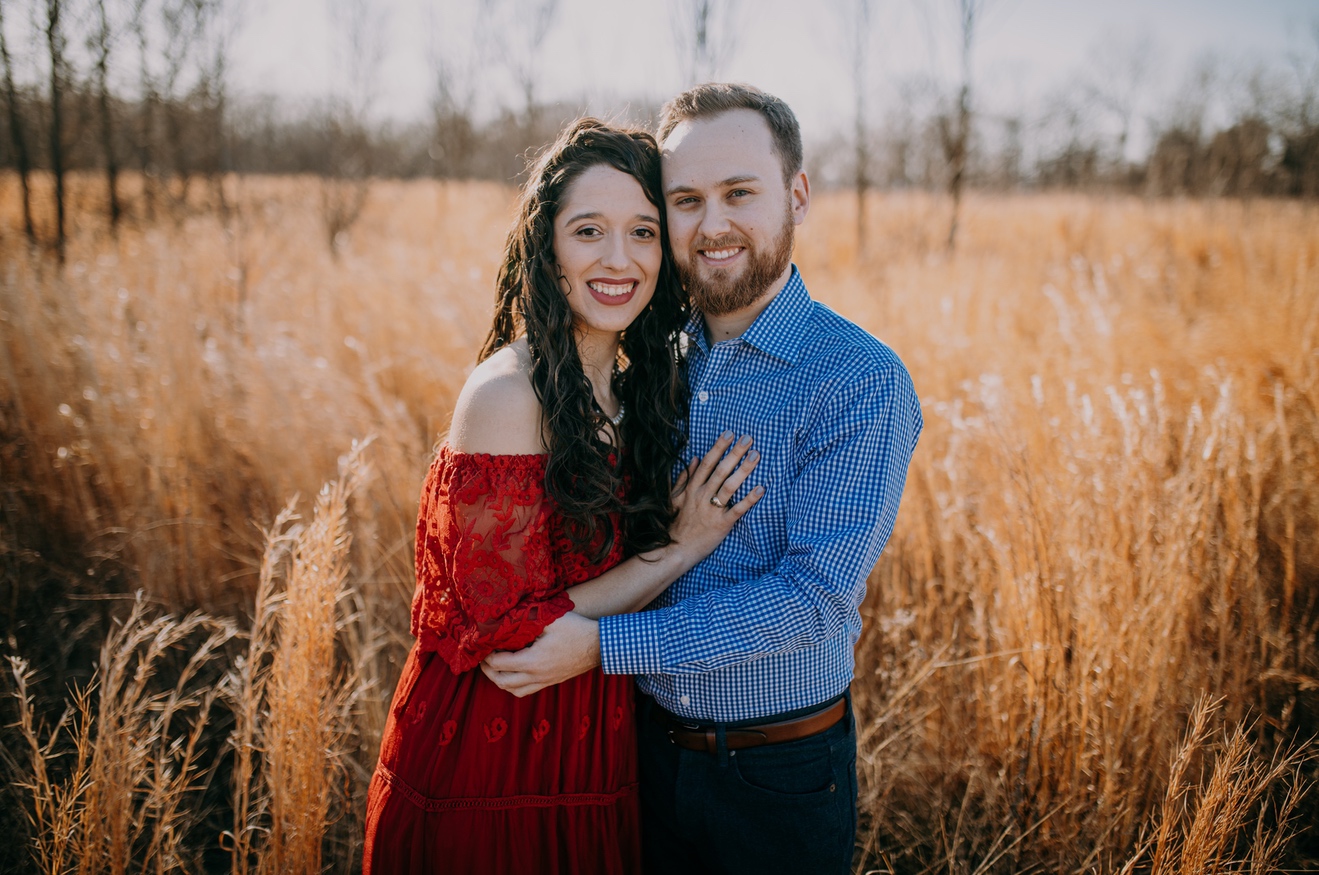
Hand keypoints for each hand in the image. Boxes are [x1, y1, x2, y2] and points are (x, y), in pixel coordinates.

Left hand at [481, 612, 600, 696]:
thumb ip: (529, 618)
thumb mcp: (551, 619)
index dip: (488, 655)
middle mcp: (536, 675)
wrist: (599, 646)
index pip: (500, 663)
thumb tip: (509, 614)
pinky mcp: (550, 682)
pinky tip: (512, 675)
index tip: (483, 645)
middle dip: (488, 671)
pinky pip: (525, 691)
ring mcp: (544, 681)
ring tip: (493, 668)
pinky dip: (513, 686)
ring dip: (499, 681)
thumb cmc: (576, 630)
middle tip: (482, 659)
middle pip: (502, 681)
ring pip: (513, 690)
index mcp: (533, 660)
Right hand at [669, 431, 764, 564]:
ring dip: (744, 470)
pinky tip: (761, 488)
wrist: (675, 549)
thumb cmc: (676, 523)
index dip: (719, 447)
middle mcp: (703, 495)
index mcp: (693, 488)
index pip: (708, 462)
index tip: (730, 433)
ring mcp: (712, 510)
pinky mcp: (721, 524)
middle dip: (735, 452)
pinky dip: (749, 499)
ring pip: (730, 486)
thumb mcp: (675, 497)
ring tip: (756, 456)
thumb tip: (694, 459)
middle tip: (749, 438)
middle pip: (721, 470)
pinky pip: (738, 509)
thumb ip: (684, 478)